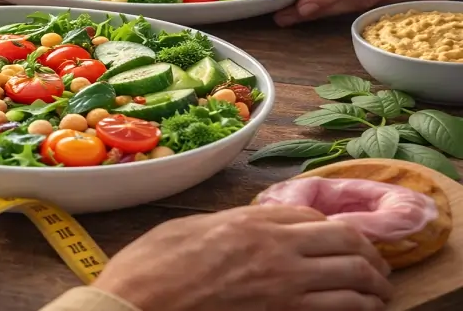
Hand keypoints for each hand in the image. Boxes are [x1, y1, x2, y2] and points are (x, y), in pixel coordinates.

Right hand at [92, 205, 391, 310]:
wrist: (138, 304)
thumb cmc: (150, 269)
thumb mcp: (184, 229)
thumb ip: (223, 225)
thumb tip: (241, 227)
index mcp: (247, 221)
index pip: (310, 215)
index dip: (330, 226)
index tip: (337, 238)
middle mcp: (275, 247)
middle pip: (344, 239)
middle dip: (367, 252)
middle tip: (374, 266)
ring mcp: (284, 283)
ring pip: (354, 275)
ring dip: (373, 284)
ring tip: (378, 293)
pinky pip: (342, 308)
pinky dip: (359, 308)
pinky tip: (361, 310)